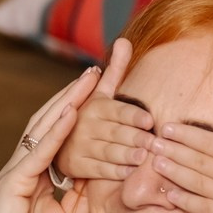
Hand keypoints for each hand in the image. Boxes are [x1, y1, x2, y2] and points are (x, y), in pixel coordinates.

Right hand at [0, 68, 101, 212]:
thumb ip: (79, 197)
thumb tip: (98, 179)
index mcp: (36, 175)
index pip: (62, 134)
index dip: (80, 112)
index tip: (102, 91)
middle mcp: (25, 166)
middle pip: (53, 122)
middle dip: (75, 96)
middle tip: (97, 71)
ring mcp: (17, 171)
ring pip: (44, 128)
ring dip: (67, 102)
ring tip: (88, 79)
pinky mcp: (12, 182)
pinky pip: (38, 152)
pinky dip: (55, 132)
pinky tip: (71, 113)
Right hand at [54, 36, 154, 180]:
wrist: (59, 142)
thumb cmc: (90, 115)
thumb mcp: (100, 92)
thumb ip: (115, 70)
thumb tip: (125, 40)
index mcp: (95, 106)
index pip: (117, 110)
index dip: (133, 115)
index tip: (149, 120)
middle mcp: (86, 125)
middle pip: (116, 132)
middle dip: (135, 138)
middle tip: (153, 143)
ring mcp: (81, 146)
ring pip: (108, 151)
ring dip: (126, 155)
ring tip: (143, 157)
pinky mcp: (77, 165)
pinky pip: (99, 170)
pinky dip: (114, 172)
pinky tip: (130, 172)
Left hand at [150, 83, 212, 212]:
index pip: (208, 142)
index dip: (186, 135)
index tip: (168, 127)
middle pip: (197, 161)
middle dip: (173, 151)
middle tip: (152, 143)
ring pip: (196, 183)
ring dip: (174, 173)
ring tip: (155, 163)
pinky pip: (203, 209)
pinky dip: (185, 201)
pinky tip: (169, 194)